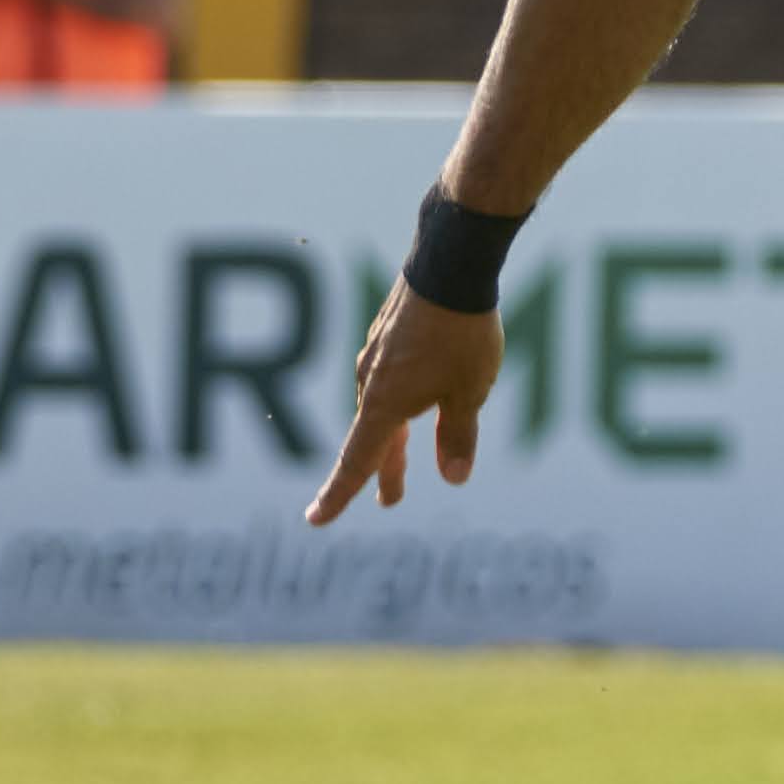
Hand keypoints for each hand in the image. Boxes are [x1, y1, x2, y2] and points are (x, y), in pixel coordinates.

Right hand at [310, 282, 505, 523]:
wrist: (449, 263)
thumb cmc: (461, 333)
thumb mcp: (469, 393)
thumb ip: (458, 437)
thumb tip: (454, 478)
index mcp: (384, 404)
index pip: (356, 463)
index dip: (336, 496)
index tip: (314, 520)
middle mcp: (370, 382)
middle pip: (373, 439)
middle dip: (383, 472)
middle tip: (390, 501)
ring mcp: (376, 356)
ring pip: (382, 408)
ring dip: (394, 437)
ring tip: (405, 457)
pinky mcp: (387, 335)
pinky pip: (388, 380)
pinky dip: (400, 403)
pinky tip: (417, 397)